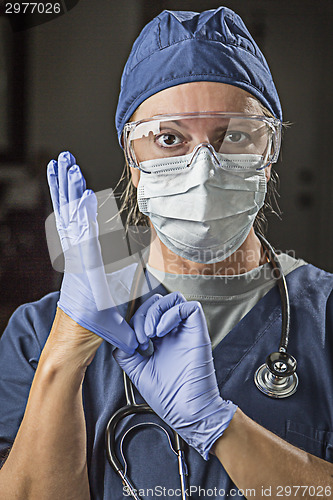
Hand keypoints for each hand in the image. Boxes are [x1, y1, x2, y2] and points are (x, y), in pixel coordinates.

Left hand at [47, 151, 137, 353]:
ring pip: (65, 216)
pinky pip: (65, 222)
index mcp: (89, 276)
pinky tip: (63, 185)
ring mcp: (72, 255)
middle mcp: (77, 260)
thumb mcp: (118, 331)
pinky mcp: (71, 254)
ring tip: (60, 162)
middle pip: (71, 219)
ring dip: (63, 188)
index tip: (86, 195)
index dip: (86, 218)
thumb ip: (136, 328)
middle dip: (69, 190)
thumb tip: (153, 327)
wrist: (70, 339)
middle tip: (66, 161)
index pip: (86, 243)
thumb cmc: (94, 331)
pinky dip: (64, 201)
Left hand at [113, 292, 237, 459]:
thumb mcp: (138, 371)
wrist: (187, 413)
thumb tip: (117, 340)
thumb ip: (126, 354)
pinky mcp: (199, 332)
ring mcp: (187, 331)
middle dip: (144, 314)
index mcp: (162, 340)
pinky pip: (190, 308)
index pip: (149, 313)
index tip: (130, 342)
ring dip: (157, 311)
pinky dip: (171, 314)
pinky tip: (162, 333)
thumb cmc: (168, 397)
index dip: (136, 320)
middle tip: (139, 339)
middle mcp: (175, 332)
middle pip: (160, 301)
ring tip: (150, 334)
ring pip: (175, 299)